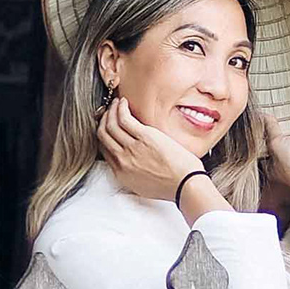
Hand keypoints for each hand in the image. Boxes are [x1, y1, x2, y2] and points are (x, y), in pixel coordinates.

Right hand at [97, 96, 218, 207]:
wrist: (185, 184)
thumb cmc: (170, 185)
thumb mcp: (142, 185)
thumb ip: (130, 172)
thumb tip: (128, 161)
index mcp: (121, 172)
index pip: (104, 148)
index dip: (104, 134)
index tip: (108, 126)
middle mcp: (122, 159)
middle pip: (104, 135)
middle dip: (104, 120)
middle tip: (109, 112)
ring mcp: (132, 147)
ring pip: (111, 125)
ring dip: (111, 111)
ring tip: (116, 104)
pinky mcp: (144, 137)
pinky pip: (124, 119)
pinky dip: (121, 108)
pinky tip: (124, 103)